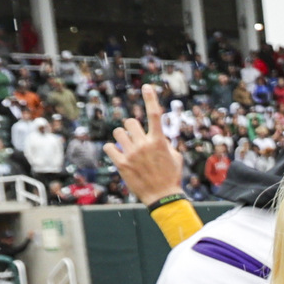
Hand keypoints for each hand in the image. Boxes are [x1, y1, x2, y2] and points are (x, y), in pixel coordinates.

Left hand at [109, 83, 183, 204]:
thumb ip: (165, 142)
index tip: (146, 86)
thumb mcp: (175, 157)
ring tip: (126, 147)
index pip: (155, 114)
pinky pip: (108, 147)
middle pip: (129, 122)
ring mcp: (132, 154)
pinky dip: (111, 150)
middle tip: (134, 138)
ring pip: (118, 133)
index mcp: (159, 141)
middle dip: (131, 128)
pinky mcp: (121, 163)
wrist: (163, 197)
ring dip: (121, 138)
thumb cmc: (171, 176)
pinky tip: (118, 156)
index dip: (150, 98)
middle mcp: (144, 144)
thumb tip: (159, 136)